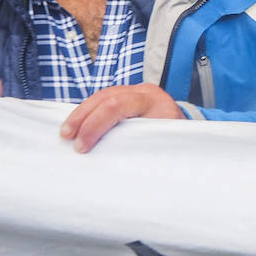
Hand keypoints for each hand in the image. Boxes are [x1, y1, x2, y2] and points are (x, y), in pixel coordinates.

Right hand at [60, 84, 184, 152]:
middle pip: (106, 96)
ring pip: (102, 96)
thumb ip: (139, 148)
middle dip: (82, 116)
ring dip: (81, 114)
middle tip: (66, 137)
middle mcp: (145, 92)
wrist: (189, 135)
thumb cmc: (174, 145)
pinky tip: (76, 126)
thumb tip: (108, 164)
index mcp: (155, 102)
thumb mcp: (160, 146)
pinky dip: (88, 113)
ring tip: (66, 133)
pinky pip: (104, 101)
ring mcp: (136, 92)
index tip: (82, 147)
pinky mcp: (128, 98)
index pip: (118, 105)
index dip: (96, 124)